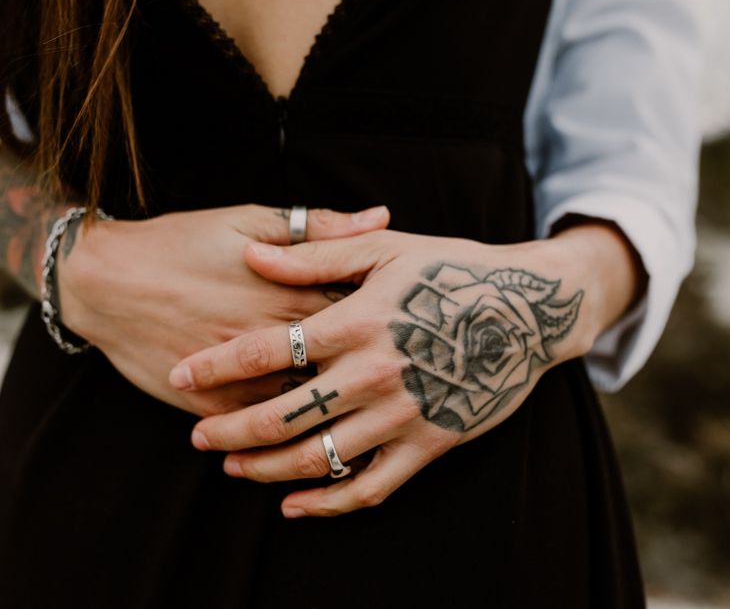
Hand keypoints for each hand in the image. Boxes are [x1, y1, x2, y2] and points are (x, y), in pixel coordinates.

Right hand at [58, 204, 388, 415]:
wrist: (106, 281)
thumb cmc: (182, 243)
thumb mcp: (252, 218)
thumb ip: (320, 225)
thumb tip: (381, 217)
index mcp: (292, 292)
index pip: (363, 314)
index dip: (395, 324)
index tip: (420, 333)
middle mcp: (274, 341)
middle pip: (344, 366)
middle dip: (379, 375)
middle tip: (407, 381)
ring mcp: (243, 379)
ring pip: (310, 408)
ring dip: (344, 414)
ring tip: (375, 415)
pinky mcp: (214, 404)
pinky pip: (266, 430)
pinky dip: (297, 436)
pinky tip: (324, 439)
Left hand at [173, 225, 635, 514]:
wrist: (529, 310)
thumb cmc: (454, 272)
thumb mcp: (387, 250)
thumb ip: (316, 257)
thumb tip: (253, 257)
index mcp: (357, 322)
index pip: (265, 351)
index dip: (214, 366)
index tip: (179, 376)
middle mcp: (373, 374)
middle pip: (282, 416)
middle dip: (229, 431)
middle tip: (196, 436)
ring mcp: (402, 415)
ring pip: (319, 458)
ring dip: (267, 469)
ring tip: (232, 467)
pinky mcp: (430, 444)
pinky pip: (371, 487)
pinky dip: (329, 502)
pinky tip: (295, 506)